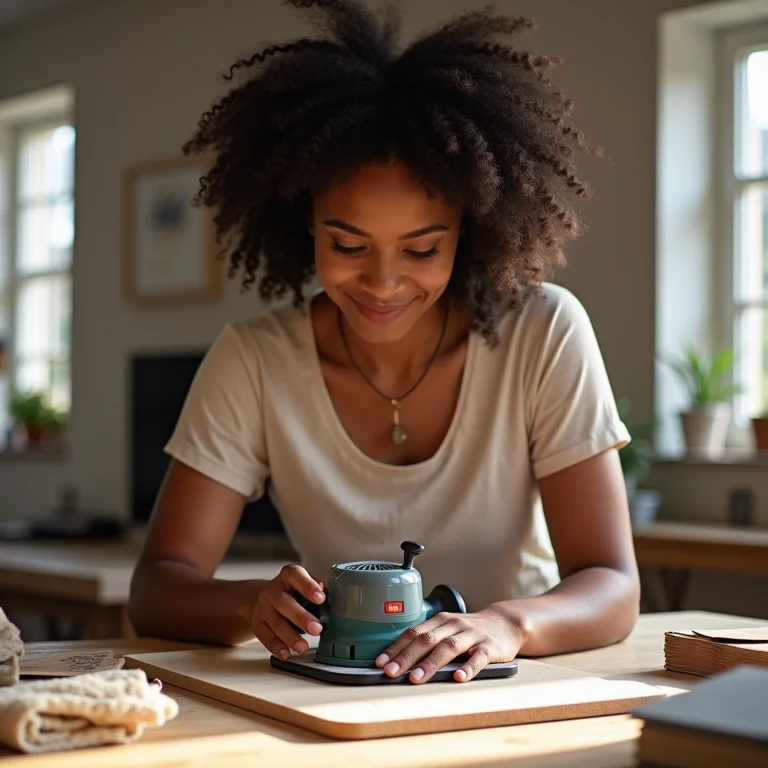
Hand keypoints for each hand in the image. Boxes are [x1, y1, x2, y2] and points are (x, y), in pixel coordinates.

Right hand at [251, 565, 324, 658]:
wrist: (265, 598)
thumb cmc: (292, 592)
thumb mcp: (303, 585)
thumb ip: (316, 590)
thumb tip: (333, 596)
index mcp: (287, 576)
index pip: (295, 575)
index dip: (308, 586)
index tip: (321, 598)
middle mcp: (272, 590)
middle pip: (284, 602)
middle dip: (301, 617)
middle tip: (317, 629)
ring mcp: (263, 607)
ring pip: (275, 622)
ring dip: (290, 636)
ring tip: (303, 647)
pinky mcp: (257, 624)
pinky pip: (265, 636)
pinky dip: (276, 646)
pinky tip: (286, 653)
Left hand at [375, 608, 522, 683]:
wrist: (505, 623)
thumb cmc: (470, 630)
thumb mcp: (448, 629)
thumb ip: (428, 640)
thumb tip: (398, 659)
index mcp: (440, 620)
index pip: (413, 632)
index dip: (396, 647)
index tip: (380, 663)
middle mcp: (454, 625)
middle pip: (427, 639)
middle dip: (406, 657)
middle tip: (390, 672)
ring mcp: (472, 635)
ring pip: (449, 647)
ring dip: (431, 663)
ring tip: (417, 678)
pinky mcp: (490, 647)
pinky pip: (478, 657)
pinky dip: (468, 667)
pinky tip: (459, 677)